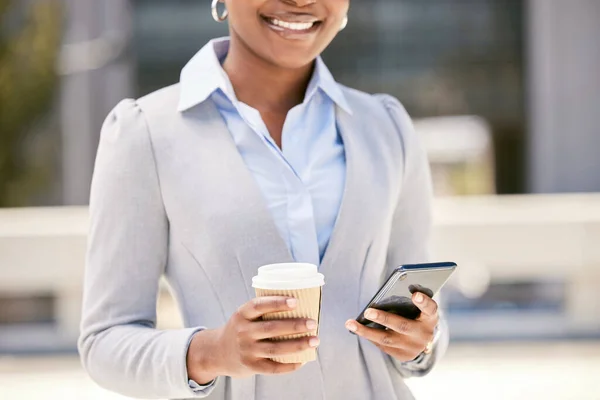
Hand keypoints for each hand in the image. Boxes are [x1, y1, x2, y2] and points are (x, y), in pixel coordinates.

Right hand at [187, 296, 318, 383]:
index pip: (259, 306)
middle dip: (295, 325)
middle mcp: (242, 332)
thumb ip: (264, 312)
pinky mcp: (251, 366)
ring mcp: (246, 350)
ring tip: (315, 340)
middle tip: (313, 323)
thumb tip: (301, 307)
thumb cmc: (241, 329)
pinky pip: (273, 367)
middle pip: (271, 328)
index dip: (277, 303)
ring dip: (298, 345)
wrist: (218, 352)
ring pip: (276, 348)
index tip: (295, 301)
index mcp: (242, 314)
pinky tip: (303, 360)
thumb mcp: (244, 316)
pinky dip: (290, 365)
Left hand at [344, 292, 437, 361]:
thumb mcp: (419, 307)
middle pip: (402, 326)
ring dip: (366, 331)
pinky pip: (382, 345)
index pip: (430, 309)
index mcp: (430, 318)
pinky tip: (356, 328)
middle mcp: (424, 334)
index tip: (415, 294)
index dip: (424, 302)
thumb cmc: (416, 315)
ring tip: (350, 323)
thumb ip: (409, 300)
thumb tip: (388, 292)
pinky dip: (369, 336)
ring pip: (386, 339)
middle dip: (383, 318)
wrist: (422, 340)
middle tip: (367, 311)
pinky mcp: (403, 355)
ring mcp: (413, 348)